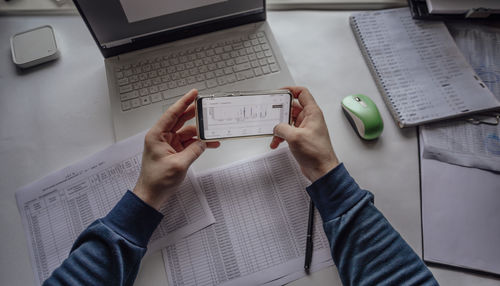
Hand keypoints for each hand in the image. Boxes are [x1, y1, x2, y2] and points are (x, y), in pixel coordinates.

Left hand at [133, 89, 219, 209]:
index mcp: (157, 135)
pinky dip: (198, 143)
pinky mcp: (174, 152)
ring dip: (199, 133)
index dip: (183, 102)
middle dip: (193, 113)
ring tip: (212, 131)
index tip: (193, 94)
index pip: (172, 114)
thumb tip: (203, 142)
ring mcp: (168, 145)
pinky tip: (208, 144)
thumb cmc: (156, 181)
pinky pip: (189, 143)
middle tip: (205, 106)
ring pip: (187, 132)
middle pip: (180, 120)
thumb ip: (193, 151)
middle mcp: (162, 137)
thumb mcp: (179, 165)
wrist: (151, 195)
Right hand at [270, 86, 338, 181]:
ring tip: (274, 133)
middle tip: (272, 114)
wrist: (322, 169)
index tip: (279, 92)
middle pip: (292, 107)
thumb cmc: (317, 153)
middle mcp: (310, 118)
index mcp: (312, 113)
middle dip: (280, 112)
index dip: (290, 90)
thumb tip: (277, 127)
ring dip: (279, 127)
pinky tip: (276, 142)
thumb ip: (282, 128)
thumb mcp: (295, 137)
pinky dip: (281, 136)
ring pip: (288, 121)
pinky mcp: (301, 137)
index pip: (302, 93)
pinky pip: (288, 131)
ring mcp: (305, 128)